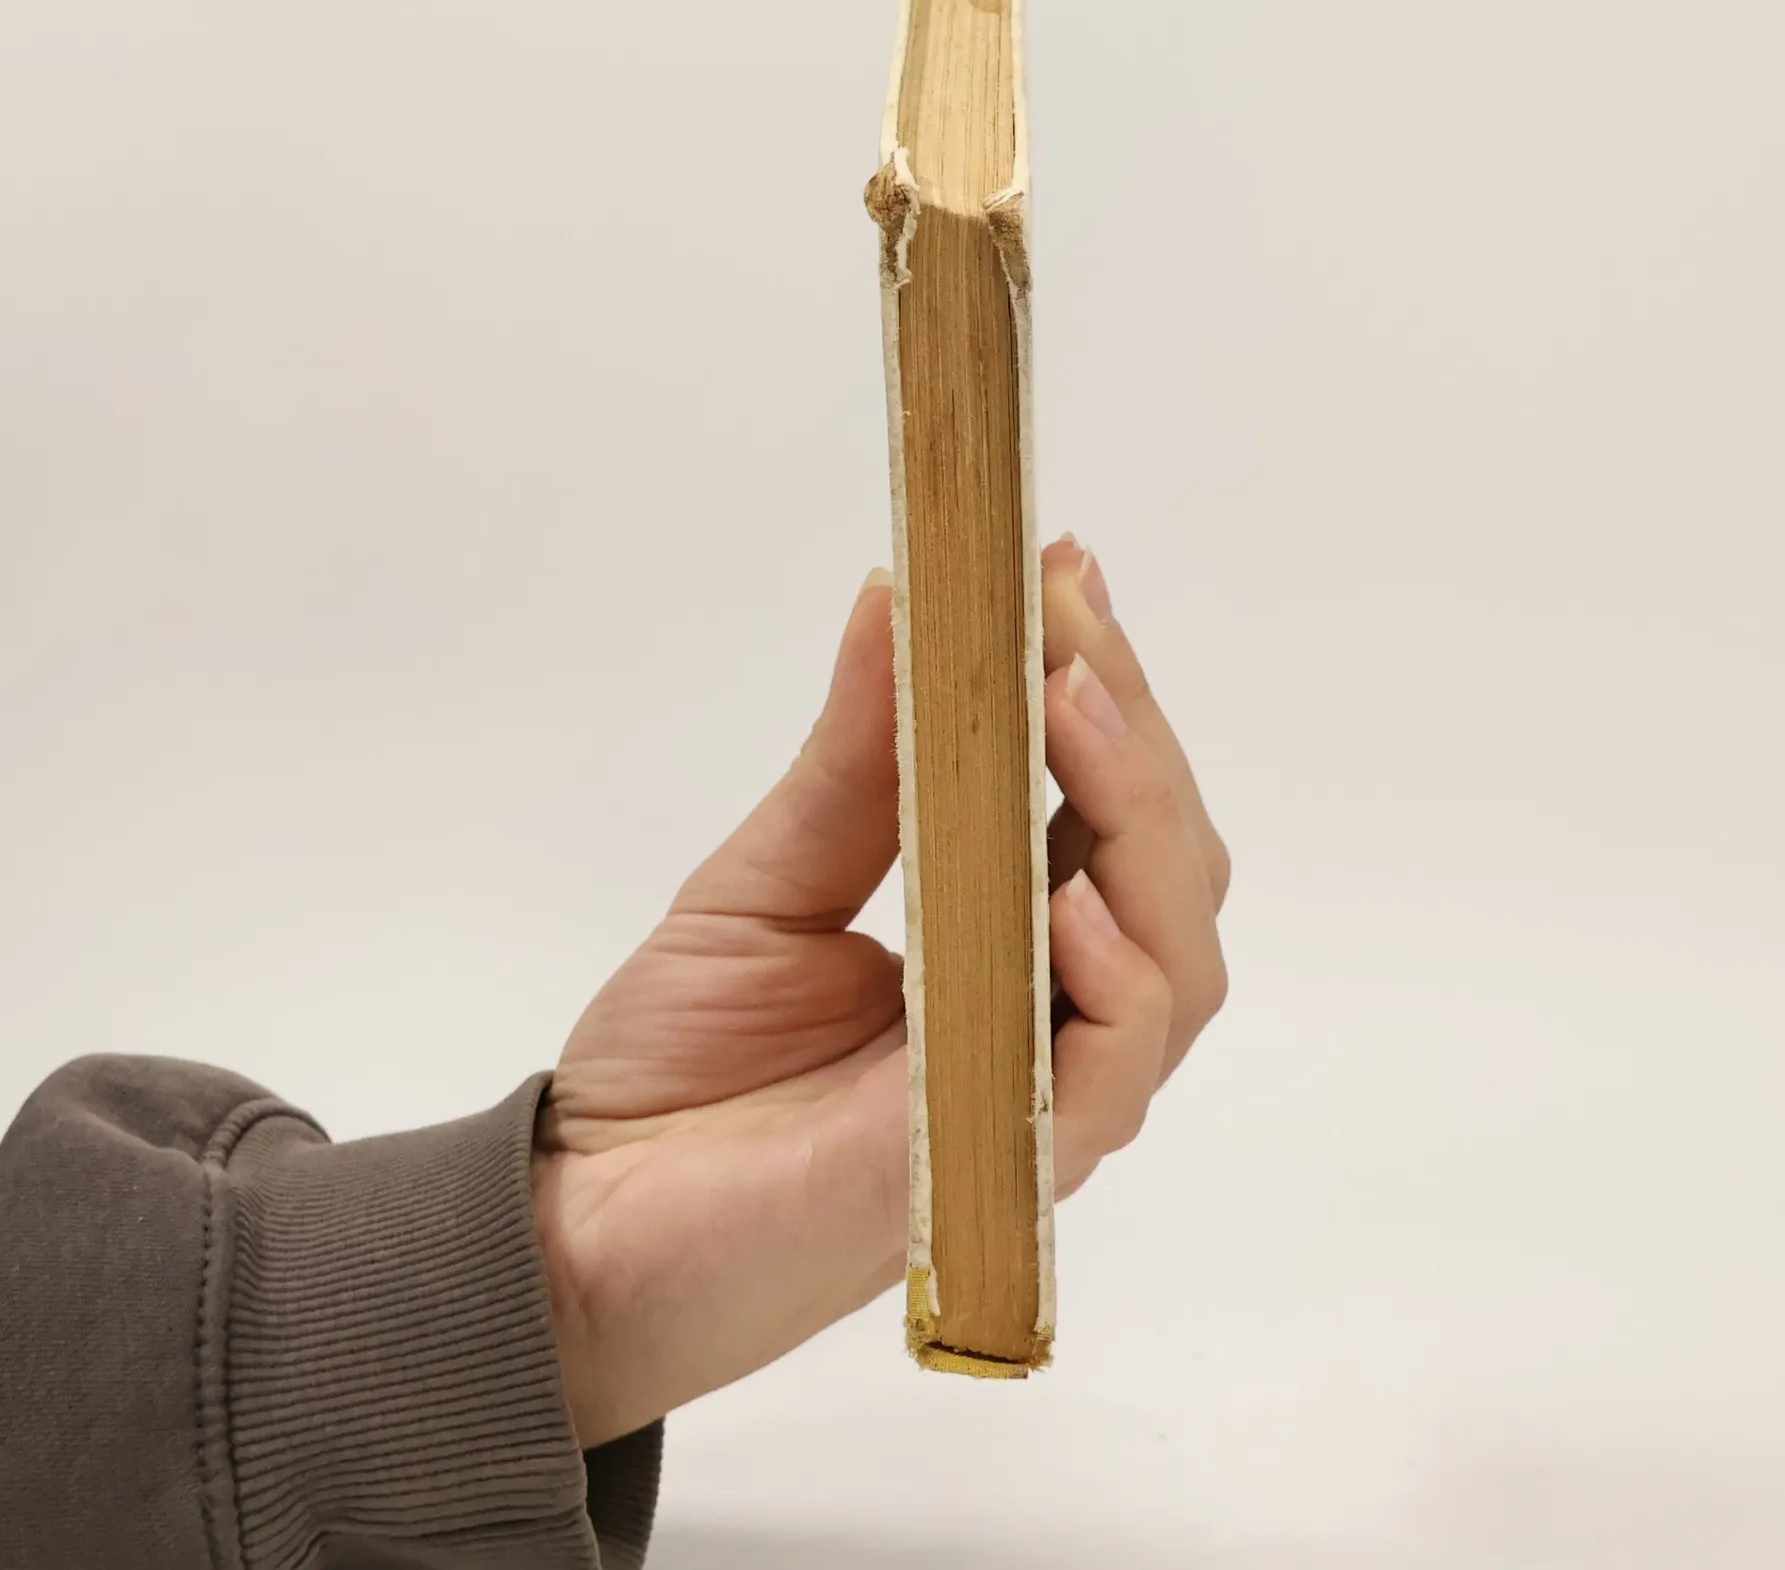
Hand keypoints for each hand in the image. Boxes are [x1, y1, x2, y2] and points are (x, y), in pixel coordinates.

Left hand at [533, 539, 1229, 1446]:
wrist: (586, 1229)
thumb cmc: (678, 1065)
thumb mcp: (768, 876)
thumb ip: (853, 757)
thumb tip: (897, 597)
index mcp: (1006, 943)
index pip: (1108, 805)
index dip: (1107, 690)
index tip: (1066, 574)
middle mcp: (1047, 1013)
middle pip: (1168, 865)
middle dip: (1137, 730)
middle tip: (1069, 622)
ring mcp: (1039, 1091)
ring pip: (1179, 959)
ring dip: (1147, 823)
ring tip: (1076, 713)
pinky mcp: (1003, 1167)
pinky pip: (1114, 1071)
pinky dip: (1117, 978)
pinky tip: (1068, 899)